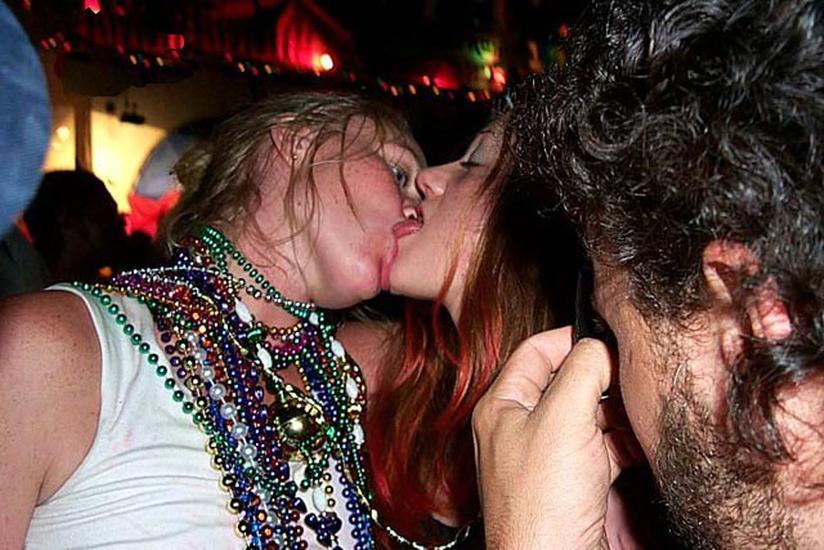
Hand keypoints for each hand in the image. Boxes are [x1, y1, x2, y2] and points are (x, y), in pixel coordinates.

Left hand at [472, 327, 640, 548]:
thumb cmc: (542, 503)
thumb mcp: (561, 418)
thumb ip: (582, 371)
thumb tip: (600, 345)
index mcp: (503, 406)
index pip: (535, 352)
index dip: (571, 338)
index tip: (607, 336)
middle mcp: (522, 429)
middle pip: (567, 382)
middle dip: (603, 377)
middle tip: (635, 373)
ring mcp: (550, 457)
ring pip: (590, 415)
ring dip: (620, 410)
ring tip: (646, 406)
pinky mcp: (576, 483)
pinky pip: (605, 449)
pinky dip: (626, 441)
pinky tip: (645, 440)